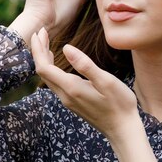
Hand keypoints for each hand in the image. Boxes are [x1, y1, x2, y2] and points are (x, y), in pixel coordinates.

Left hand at [32, 29, 161, 161]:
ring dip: (44, 60)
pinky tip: (57, 63)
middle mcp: (65, 95)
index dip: (38, 49)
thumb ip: (85, 65)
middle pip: (43, 72)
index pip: (44, 67)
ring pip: (48, 78)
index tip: (40, 32)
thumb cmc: (119, 104)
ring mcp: (68, 101)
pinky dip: (52, 69)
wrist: (123, 130)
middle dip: (39, 51)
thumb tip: (65, 48)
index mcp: (71, 88)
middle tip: (41, 33)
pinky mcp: (73, 103)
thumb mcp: (106, 81)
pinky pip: (55, 83)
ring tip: (46, 44)